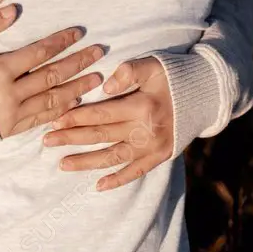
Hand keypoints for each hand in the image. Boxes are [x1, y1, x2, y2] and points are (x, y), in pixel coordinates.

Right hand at [0, 6, 105, 138]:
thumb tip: (15, 10)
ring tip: (97, 78)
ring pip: (52, 101)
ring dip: (77, 88)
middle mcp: (8, 96)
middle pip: (52, 76)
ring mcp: (9, 116)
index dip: (61, 42)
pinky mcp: (8, 130)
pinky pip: (40, 119)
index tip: (79, 32)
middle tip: (100, 52)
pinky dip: (60, 109)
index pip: (39, 53)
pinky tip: (75, 101)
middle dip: (79, 63)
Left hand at [42, 56, 173, 189]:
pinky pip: (136, 172)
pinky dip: (117, 180)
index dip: (76, 117)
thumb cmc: (173, 75)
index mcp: (141, 106)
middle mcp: (146, 130)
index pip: (101, 114)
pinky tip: (98, 185)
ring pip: (113, 158)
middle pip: (102, 137)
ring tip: (63, 164)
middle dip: (72, 139)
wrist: (205, 95)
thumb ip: (128, 72)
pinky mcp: (161, 157)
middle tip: (47, 142)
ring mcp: (153, 147)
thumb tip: (105, 87)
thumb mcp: (152, 65)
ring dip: (87, 162)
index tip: (54, 120)